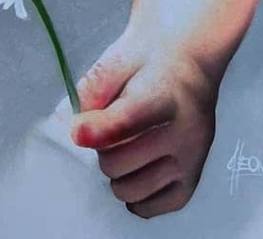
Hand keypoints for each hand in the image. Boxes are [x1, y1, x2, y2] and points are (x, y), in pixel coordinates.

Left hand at [71, 32, 217, 218]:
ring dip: (117, 173)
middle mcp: (183, 132)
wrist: (193, 59)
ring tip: (124, 149)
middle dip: (102, 148)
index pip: (125, 122)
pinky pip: (152, 207)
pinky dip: (136, 195)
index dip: (95, 130)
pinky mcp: (192, 178)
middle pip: (117, 163)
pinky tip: (135, 171)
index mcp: (164, 94)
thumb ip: (93, 89)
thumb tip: (70, 125)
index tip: (76, 131)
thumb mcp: (120, 56)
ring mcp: (190, 159)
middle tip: (109, 130)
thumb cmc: (152, 56)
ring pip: (129, 190)